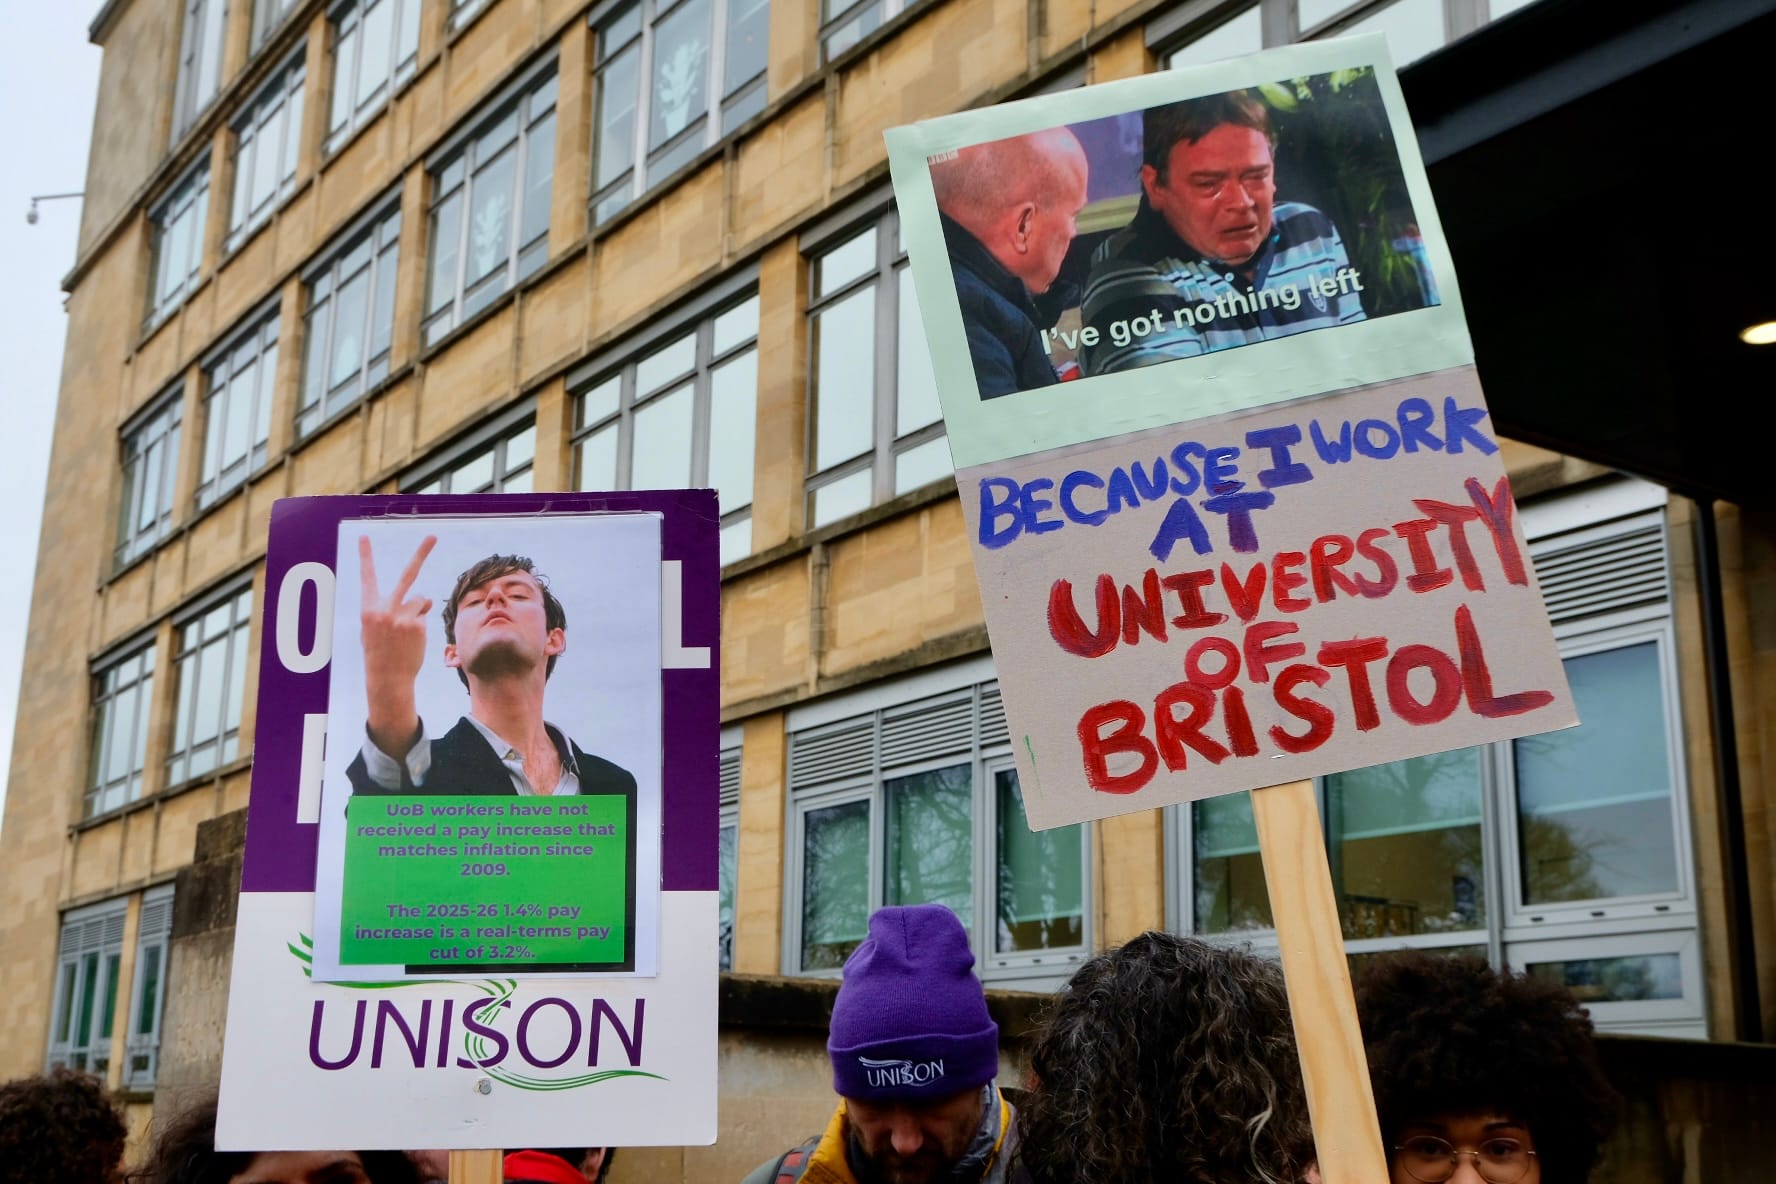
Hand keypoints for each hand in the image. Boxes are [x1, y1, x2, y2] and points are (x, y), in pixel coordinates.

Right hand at [359, 533, 436, 758]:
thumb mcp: (376, 628)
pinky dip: (420, 624)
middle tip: (434, 536)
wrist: (387, 677)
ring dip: (416, 611)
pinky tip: (412, 639)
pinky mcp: (417, 625)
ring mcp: (403, 616)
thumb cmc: (380, 651)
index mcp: (369, 608)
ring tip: (405, 631)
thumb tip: (424, 598)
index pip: (367, 577)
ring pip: (420, 600)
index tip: (364, 535)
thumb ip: (393, 608)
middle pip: (408, 576)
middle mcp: (385, 609)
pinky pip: (424, 615)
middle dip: (422, 553)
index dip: (366, 556)